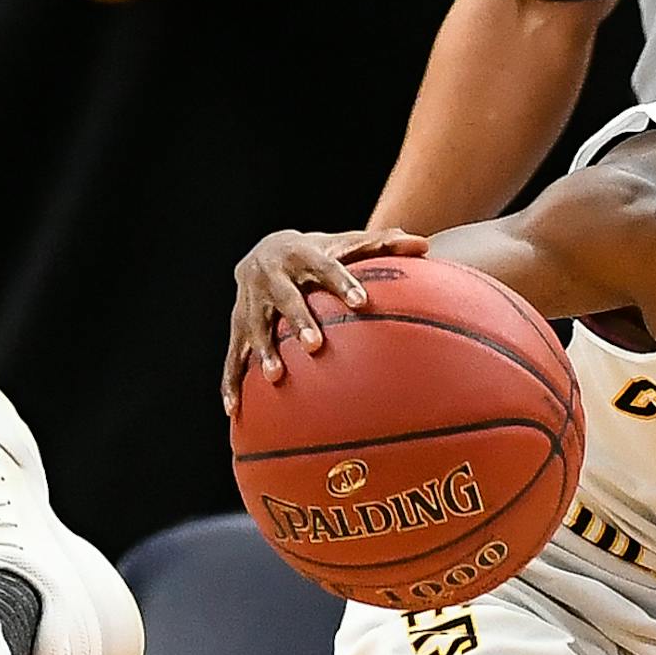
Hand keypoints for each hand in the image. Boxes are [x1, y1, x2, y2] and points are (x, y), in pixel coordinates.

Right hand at [220, 227, 430, 415]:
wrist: (265, 249)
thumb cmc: (318, 254)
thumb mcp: (345, 245)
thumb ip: (382, 246)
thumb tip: (424, 244)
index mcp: (302, 255)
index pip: (325, 267)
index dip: (342, 283)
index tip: (362, 303)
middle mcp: (272, 277)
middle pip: (286, 299)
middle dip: (298, 321)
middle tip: (315, 346)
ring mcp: (250, 303)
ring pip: (255, 327)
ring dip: (263, 352)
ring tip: (276, 377)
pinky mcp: (237, 325)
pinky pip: (232, 355)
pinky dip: (231, 381)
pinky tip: (235, 409)